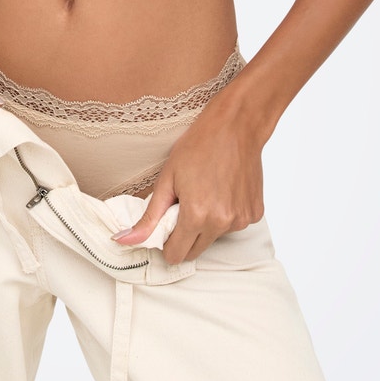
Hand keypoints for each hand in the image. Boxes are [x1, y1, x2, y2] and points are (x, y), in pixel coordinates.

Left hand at [109, 87, 266, 264]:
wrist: (237, 126)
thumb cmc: (200, 145)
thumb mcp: (167, 179)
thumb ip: (148, 217)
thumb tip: (125, 240)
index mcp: (196, 216)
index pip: (176, 254)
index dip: (166, 243)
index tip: (166, 226)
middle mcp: (221, 223)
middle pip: (195, 251)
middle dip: (185, 235)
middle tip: (183, 206)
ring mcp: (241, 219)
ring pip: (214, 237)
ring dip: (206, 224)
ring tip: (206, 192)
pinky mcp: (254, 213)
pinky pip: (233, 225)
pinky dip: (226, 214)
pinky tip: (223, 190)